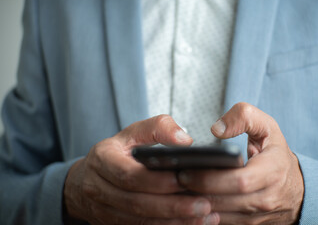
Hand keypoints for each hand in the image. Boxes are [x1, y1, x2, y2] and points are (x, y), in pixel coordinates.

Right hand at [63, 115, 219, 224]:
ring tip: (203, 218)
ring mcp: (102, 210)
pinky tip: (188, 224)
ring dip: (172, 222)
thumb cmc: (117, 152)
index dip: (156, 181)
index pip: (129, 174)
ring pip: (138, 221)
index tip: (184, 181)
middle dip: (171, 206)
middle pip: (136, 203)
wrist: (87, 178)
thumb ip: (157, 128)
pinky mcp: (110, 224)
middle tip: (203, 205)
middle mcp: (97, 187)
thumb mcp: (133, 132)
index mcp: (102, 160)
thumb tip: (184, 140)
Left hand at [177, 103, 303, 224]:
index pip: (239, 180)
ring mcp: (259, 216)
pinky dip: (204, 216)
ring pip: (222, 217)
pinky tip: (190, 203)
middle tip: (176, 180)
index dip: (210, 178)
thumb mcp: (266, 126)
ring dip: (197, 207)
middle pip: (226, 201)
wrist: (295, 185)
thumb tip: (216, 129)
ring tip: (177, 192)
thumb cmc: (275, 153)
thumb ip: (242, 117)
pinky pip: (224, 224)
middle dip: (197, 192)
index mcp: (273, 171)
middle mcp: (267, 198)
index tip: (186, 170)